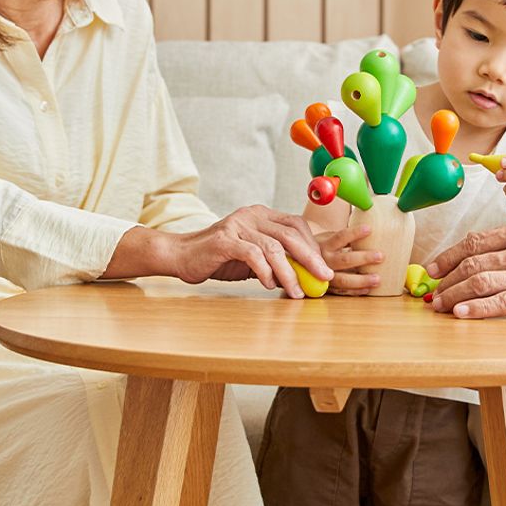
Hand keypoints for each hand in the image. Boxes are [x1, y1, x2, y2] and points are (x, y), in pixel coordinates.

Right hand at [171, 205, 330, 297]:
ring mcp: (238, 225)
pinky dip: (265, 271)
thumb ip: (275, 259)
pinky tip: (269, 285)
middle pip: (290, 234)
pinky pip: (253, 255)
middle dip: (310, 258)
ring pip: (273, 247)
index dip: (312, 245)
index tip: (322, 267)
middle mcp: (252, 215)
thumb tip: (306, 275)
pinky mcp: (224, 240)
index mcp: (261, 214)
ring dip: (289, 272)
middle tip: (323, 277)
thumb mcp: (252, 255)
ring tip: (296, 291)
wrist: (181, 255)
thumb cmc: (219, 257)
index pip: (295, 224)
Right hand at [316, 224, 383, 295]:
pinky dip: (356, 291)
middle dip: (363, 258)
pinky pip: (343, 291)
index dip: (354, 233)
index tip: (369, 229)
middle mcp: (324, 260)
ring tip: (378, 279)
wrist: (304, 263)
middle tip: (380, 256)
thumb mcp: (330, 238)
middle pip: (345, 260)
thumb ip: (345, 238)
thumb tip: (371, 230)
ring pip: (343, 280)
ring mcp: (324, 276)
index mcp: (325, 245)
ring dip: (362, 280)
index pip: (341, 237)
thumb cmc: (325, 247)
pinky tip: (368, 289)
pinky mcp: (328, 288)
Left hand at [426, 216, 505, 318]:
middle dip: (445, 278)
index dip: (448, 255)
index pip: (476, 241)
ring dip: (454, 295)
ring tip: (439, 306)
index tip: (432, 267)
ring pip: (482, 282)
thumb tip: (490, 247)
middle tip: (431, 291)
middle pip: (473, 263)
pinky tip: (462, 313)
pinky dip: (477, 309)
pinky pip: (503, 303)